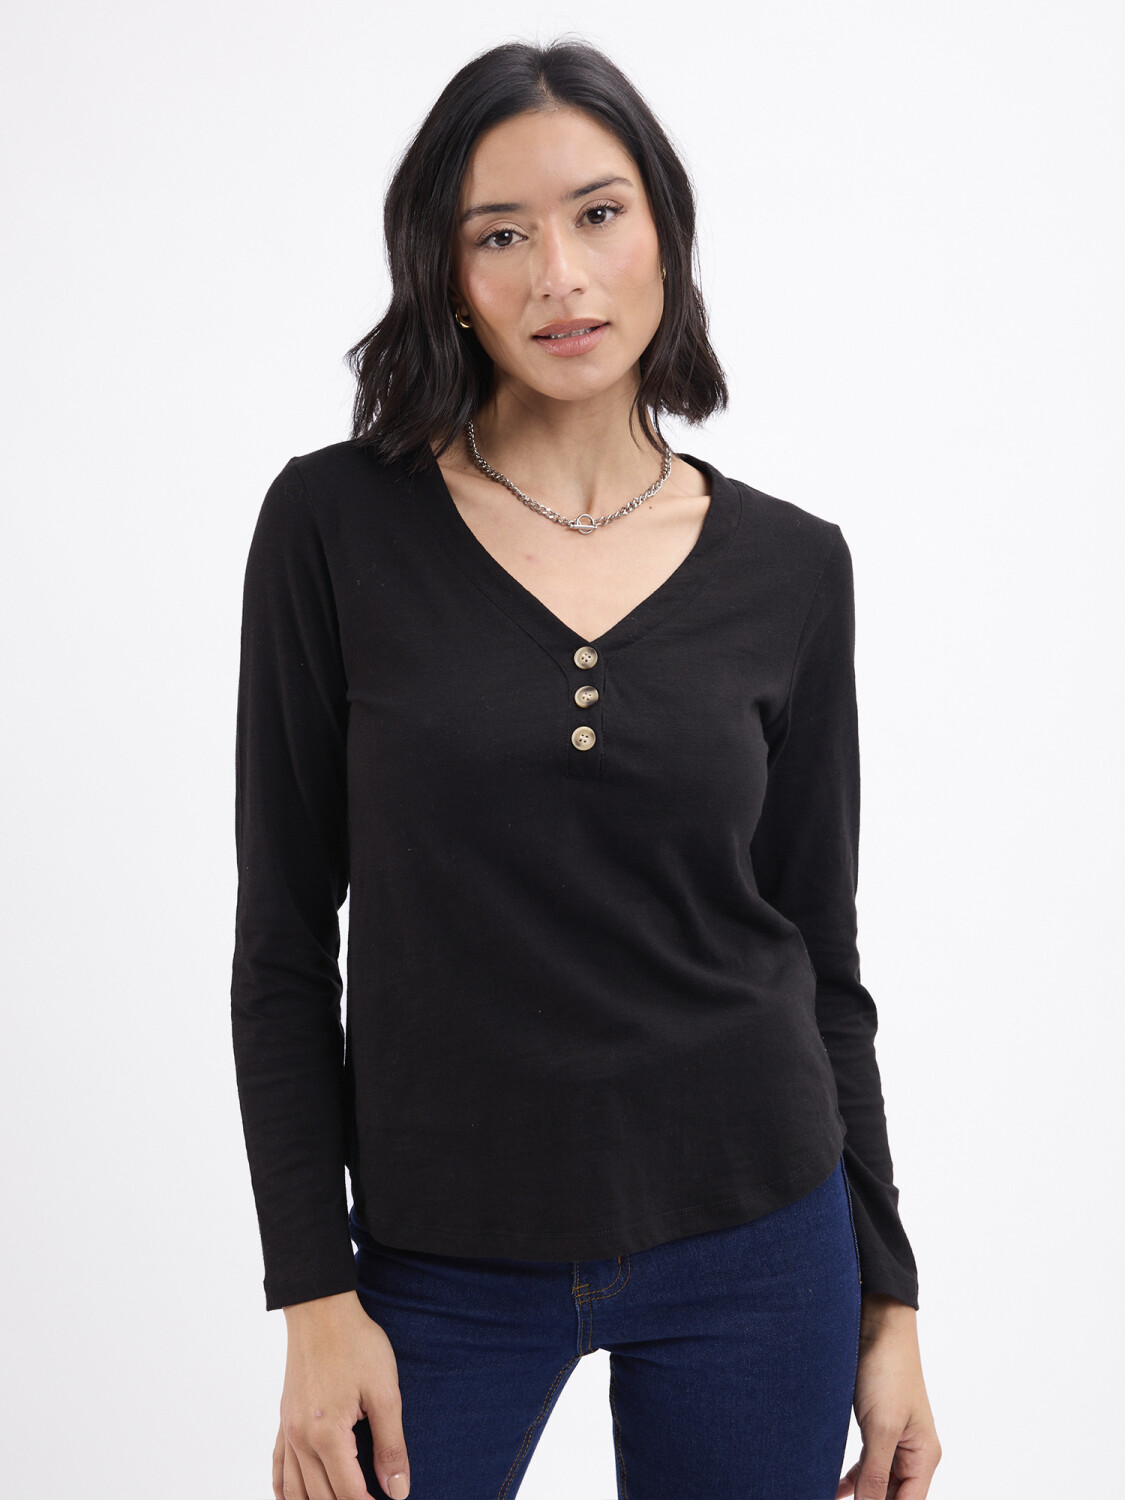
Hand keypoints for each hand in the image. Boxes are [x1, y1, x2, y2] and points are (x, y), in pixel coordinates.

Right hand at [273, 1290, 409, 1499]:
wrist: (321, 1308)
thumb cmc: (356, 1343)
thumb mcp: (385, 1392)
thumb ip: (390, 1445)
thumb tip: (398, 1491)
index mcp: (327, 1435)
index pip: (347, 1493)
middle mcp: (301, 1439)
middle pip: (320, 1497)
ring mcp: (288, 1430)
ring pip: (295, 1490)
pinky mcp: (284, 1418)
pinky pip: (277, 1466)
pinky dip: (284, 1491)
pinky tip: (293, 1499)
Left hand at [836, 1295, 941, 1499]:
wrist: (877, 1323)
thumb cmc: (887, 1369)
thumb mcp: (881, 1427)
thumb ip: (875, 1473)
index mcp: (924, 1457)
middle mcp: (913, 1452)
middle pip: (893, 1496)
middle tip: (830, 1499)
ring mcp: (894, 1440)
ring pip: (877, 1482)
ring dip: (858, 1495)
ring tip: (827, 1496)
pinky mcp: (875, 1427)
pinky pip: (865, 1464)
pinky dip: (851, 1479)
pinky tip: (834, 1489)